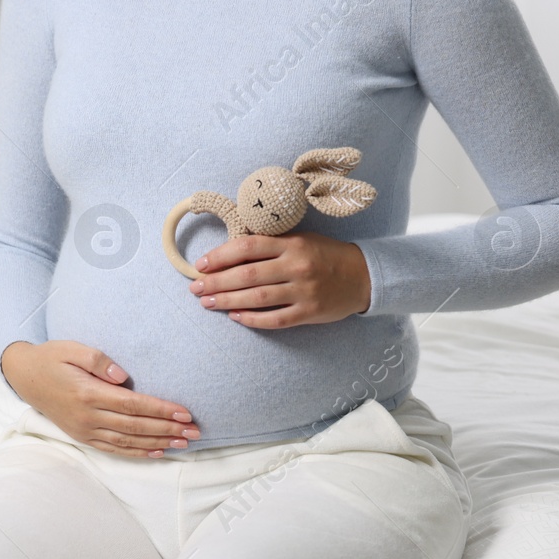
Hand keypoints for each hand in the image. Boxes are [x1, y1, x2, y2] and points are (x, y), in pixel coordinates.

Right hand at [0, 340, 199, 457]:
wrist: (25, 376)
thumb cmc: (52, 358)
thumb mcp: (72, 348)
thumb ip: (98, 361)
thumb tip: (124, 377)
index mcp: (87, 393)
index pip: (132, 405)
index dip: (160, 410)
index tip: (185, 413)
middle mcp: (88, 416)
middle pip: (135, 427)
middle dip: (168, 429)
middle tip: (195, 432)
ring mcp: (85, 430)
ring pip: (128, 441)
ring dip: (158, 443)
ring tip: (184, 443)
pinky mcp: (83, 436)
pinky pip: (114, 449)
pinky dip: (137, 453)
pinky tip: (157, 452)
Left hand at [189, 231, 370, 327]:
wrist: (363, 276)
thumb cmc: (323, 254)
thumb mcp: (299, 239)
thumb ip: (269, 245)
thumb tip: (228, 252)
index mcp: (291, 244)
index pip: (247, 246)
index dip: (220, 256)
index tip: (200, 264)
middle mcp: (296, 266)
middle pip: (247, 275)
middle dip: (216, 282)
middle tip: (194, 288)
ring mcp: (303, 292)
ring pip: (257, 298)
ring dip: (228, 301)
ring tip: (207, 302)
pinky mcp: (310, 313)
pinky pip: (276, 319)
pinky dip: (253, 319)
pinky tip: (235, 316)